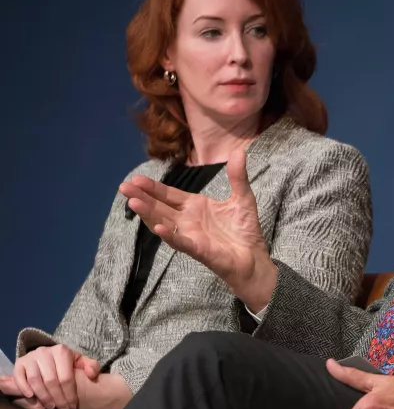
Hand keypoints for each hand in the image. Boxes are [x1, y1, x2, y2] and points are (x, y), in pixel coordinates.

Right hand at [3, 345, 100, 408]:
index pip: (66, 377)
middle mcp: (45, 352)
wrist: (49, 357)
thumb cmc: (67, 363)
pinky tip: (31, 397)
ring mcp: (30, 357)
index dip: (70, 394)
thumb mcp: (81, 362)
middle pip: (51, 381)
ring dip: (43, 397)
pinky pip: (19, 377)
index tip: (73, 406)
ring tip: (51, 407)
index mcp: (62, 351)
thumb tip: (91, 374)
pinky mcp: (19, 363)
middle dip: (58, 399)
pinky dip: (24, 388)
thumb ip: (92, 366)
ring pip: (35, 381)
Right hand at [119, 148, 276, 311]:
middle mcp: (188, 220)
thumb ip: (238, 176)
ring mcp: (190, 236)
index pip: (169, 195)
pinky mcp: (199, 250)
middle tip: (123, 187)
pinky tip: (158, 227)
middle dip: (142, 197)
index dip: (153, 187)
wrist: (254, 258)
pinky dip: (169, 235)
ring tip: (133, 202)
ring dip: (149, 213)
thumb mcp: (242, 198)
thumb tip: (240, 150)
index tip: (136, 178)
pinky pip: (181, 242)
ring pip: (164, 223)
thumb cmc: (245, 230)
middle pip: (160, 207)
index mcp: (195, 207)